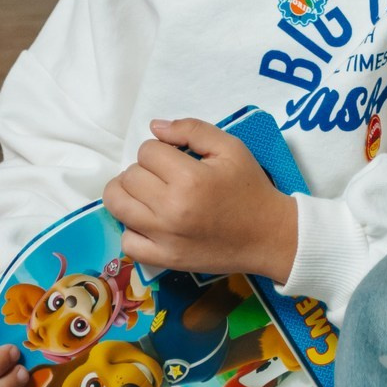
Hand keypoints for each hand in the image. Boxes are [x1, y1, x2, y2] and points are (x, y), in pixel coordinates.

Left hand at [104, 118, 297, 280]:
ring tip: (146, 194)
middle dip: (144, 170)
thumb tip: (155, 127)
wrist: (268, 236)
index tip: (174, 158)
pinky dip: (132, 229)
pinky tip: (148, 222)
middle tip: (164, 176)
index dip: (159, 149)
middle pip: (129, 176)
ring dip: (127, 194)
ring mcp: (165, 237)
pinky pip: (127, 242)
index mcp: (189, 179)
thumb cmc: (250, 189)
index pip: (147, 151)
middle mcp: (172, 209)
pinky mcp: (165, 259)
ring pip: (118, 205)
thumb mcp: (230, 148)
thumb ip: (192, 130)